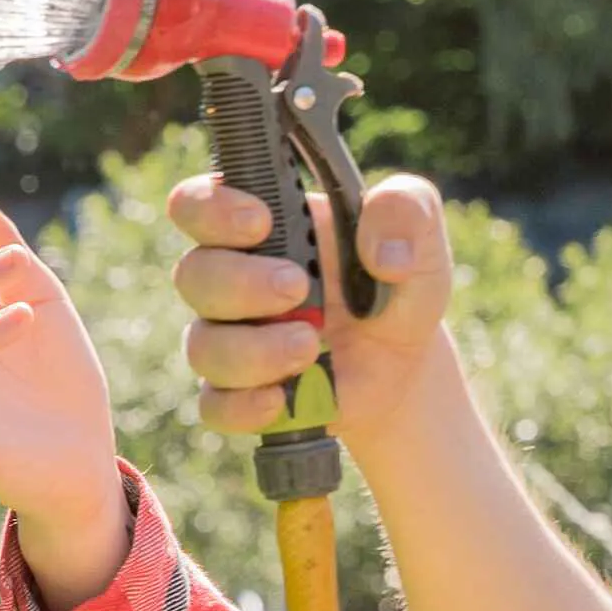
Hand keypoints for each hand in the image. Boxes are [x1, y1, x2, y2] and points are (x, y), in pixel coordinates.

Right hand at [168, 169, 459, 450]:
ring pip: (203, 346)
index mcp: (259, 225)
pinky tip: (282, 400)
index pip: (196, 204)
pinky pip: (215, 405)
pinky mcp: (240, 394)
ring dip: (254, 349)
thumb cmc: (398, 281)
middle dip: (242, 282)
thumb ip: (406, 210)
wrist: (406, 360)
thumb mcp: (418, 233)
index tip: (260, 222)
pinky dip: (244, 406)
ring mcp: (230, 339)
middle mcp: (231, 278)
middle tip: (298, 288)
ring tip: (309, 347)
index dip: (210, 210)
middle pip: (193, 275)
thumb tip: (384, 251)